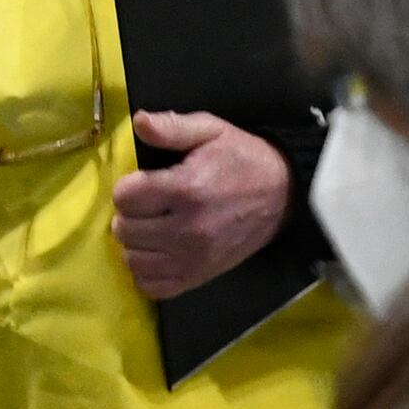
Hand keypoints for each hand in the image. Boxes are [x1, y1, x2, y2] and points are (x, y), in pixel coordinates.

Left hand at [114, 112, 291, 300]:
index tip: (144, 182)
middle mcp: (187, 229)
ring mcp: (193, 258)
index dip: (128, 186)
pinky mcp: (200, 276)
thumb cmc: (242, 158)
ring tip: (151, 227)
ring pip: (133, 260)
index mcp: (186, 189)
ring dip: (135, 243)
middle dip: (129, 214)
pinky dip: (147, 271)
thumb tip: (139, 122)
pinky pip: (153, 286)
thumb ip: (172, 127)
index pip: (125, 197)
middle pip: (125, 230)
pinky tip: (157, 253)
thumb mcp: (210, 131)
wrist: (284, 194)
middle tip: (147, 205)